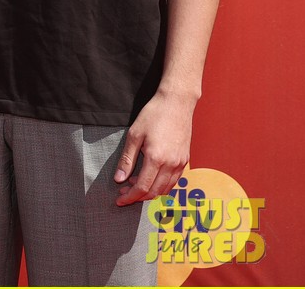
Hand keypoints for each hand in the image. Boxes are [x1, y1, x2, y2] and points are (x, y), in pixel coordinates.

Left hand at [113, 90, 195, 206]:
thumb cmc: (153, 115)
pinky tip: (150, 178)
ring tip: (134, 184)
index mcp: (156, 159)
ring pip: (166, 189)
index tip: (119, 200)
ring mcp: (181, 163)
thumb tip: (119, 179)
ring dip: (150, 192)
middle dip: (138, 197)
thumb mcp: (134, 135)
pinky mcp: (185, 160)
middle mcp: (171, 164)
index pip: (143, 187)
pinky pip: (174, 181)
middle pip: (155, 192)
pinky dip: (161, 185)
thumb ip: (127, 159)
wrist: (177, 103)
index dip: (130, 197)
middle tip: (124, 193)